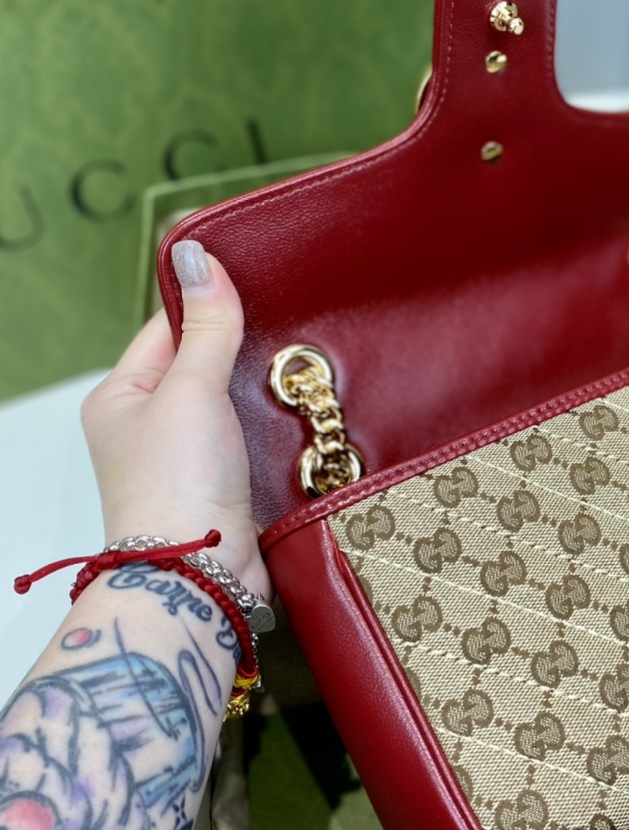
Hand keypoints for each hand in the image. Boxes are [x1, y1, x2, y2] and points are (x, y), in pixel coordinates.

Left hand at [81, 240, 269, 596]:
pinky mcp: (230, 482)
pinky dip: (279, 424)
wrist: (202, 573)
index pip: (167, 327)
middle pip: (206, 363)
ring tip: (304, 364)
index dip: (208, 302)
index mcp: (122, 396)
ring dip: (267, 389)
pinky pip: (257, 436)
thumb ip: (207, 325)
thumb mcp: (190, 389)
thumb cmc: (175, 484)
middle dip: (246, 347)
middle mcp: (153, 425)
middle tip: (291, 321)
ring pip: (236, 402)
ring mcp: (192, 456)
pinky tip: (305, 408)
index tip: (253, 278)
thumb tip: (199, 257)